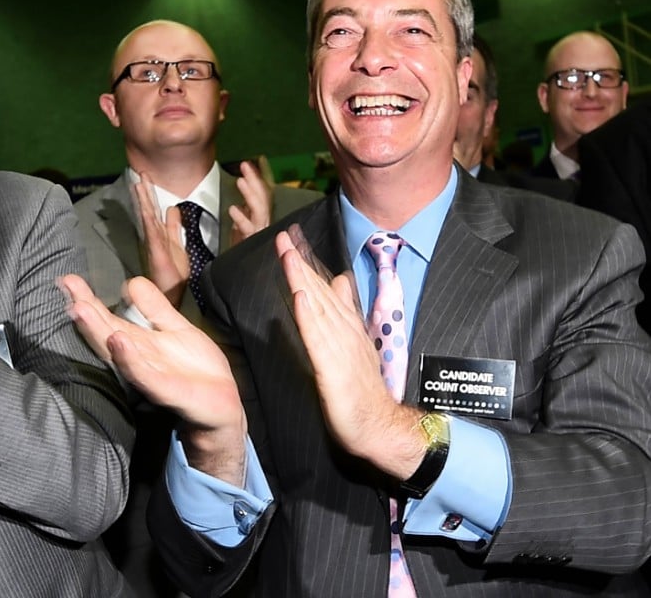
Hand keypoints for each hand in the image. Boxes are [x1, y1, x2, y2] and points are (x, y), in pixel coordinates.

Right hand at [61, 273, 247, 484]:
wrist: (221, 406)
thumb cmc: (196, 370)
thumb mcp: (176, 328)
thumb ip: (154, 307)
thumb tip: (131, 282)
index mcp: (138, 343)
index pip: (108, 318)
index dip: (89, 299)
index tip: (68, 279)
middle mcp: (136, 358)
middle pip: (105, 332)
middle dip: (86, 312)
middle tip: (66, 289)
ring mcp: (148, 375)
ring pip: (117, 351)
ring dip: (98, 331)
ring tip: (80, 309)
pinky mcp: (165, 390)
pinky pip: (143, 374)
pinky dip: (129, 358)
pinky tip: (118, 341)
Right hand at [132, 174, 188, 307]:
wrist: (171, 292)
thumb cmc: (173, 271)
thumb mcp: (177, 242)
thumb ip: (174, 226)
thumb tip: (172, 208)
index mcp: (160, 232)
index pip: (154, 209)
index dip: (150, 193)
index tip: (147, 178)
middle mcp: (154, 235)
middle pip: (149, 209)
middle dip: (145, 191)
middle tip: (141, 173)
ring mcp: (154, 242)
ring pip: (148, 217)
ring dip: (144, 201)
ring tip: (139, 184)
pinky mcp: (156, 251)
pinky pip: (152, 233)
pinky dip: (149, 220)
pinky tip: (146, 209)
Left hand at [228, 156, 274, 244]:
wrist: (242, 265)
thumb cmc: (243, 243)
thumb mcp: (244, 221)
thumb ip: (246, 207)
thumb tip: (245, 188)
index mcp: (261, 214)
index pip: (264, 191)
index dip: (261, 176)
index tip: (258, 160)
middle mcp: (263, 221)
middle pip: (263, 197)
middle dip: (255, 180)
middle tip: (245, 165)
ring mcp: (258, 231)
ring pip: (259, 210)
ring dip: (250, 194)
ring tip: (241, 181)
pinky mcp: (251, 241)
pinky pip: (248, 229)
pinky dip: (241, 218)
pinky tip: (233, 209)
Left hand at [275, 227, 424, 479]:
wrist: (379, 425)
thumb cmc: (362, 389)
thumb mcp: (354, 344)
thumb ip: (345, 313)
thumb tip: (340, 280)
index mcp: (346, 327)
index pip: (324, 289)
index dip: (306, 265)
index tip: (291, 241)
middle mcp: (343, 331)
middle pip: (318, 291)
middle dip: (299, 262)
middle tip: (282, 236)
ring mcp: (339, 348)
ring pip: (317, 308)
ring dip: (302, 280)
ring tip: (288, 255)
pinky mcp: (332, 368)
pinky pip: (318, 340)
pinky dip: (309, 317)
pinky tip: (300, 298)